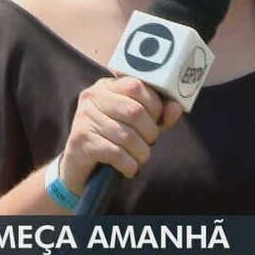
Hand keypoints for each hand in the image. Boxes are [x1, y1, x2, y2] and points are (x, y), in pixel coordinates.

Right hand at [59, 76, 183, 190]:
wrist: (78, 164)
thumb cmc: (112, 138)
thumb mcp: (137, 123)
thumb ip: (158, 115)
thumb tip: (176, 108)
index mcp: (107, 86)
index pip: (136, 85)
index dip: (154, 105)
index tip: (156, 121)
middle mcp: (92, 97)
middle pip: (134, 111)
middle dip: (149, 132)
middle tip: (149, 142)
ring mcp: (84, 118)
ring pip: (126, 136)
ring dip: (141, 152)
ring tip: (140, 158)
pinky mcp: (81, 140)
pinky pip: (115, 153)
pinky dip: (129, 164)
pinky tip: (129, 168)